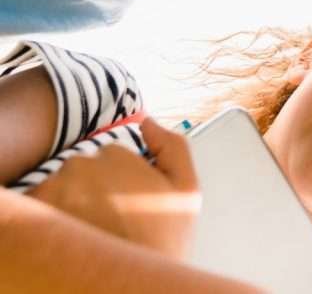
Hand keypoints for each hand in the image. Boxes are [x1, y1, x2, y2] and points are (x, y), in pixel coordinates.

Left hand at [29, 118, 201, 259]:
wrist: (132, 286)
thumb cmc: (162, 240)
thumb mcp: (187, 190)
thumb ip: (173, 147)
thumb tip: (148, 122)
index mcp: (116, 157)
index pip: (111, 154)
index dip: (124, 178)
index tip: (132, 199)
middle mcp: (80, 168)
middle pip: (83, 167)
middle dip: (96, 187)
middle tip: (114, 217)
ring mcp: (54, 191)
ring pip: (61, 184)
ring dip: (73, 201)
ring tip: (95, 228)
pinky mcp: (36, 213)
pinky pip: (41, 203)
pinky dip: (54, 216)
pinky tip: (77, 234)